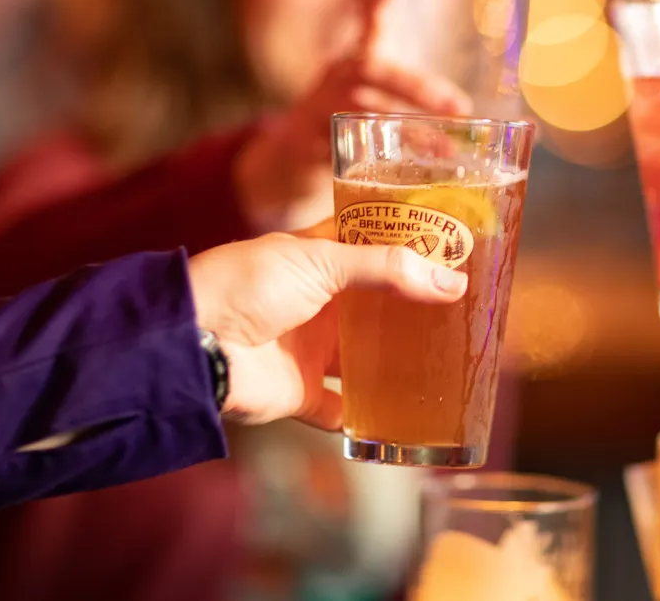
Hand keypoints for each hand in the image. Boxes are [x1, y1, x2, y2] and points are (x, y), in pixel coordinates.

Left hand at [188, 229, 467, 428]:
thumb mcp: (320, 261)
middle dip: (413, 305)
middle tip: (465, 306)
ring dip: (398, 360)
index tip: (452, 244)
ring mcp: (310, 348)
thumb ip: (387, 270)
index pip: (369, 241)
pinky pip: (343, 412)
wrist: (195, 345)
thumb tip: (453, 282)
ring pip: (364, 357)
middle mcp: (317, 302)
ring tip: (448, 359)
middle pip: (375, 302)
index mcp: (317, 257)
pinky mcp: (303, 393)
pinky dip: (368, 418)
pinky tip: (406, 417)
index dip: (406, 241)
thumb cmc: (246, 285)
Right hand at [234, 0, 472, 230]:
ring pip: (365, 114)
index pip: (369, 15)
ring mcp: (319, 110)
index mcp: (355, 60)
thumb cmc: (345, 118)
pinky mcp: (309, 146)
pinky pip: (345, 153)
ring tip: (449, 150)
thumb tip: (464, 91)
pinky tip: (409, 178)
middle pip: (373, 70)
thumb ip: (411, 89)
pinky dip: (378, 165)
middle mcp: (336, 77)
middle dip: (418, 88)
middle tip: (461, 107)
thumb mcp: (374, 94)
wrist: (288, 161)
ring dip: (410, 133)